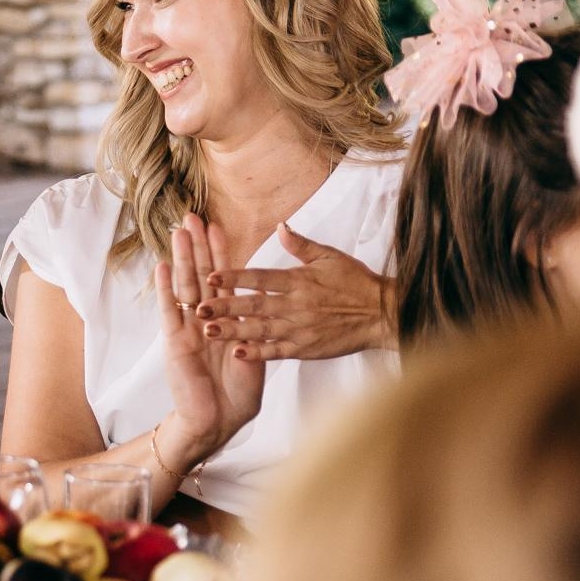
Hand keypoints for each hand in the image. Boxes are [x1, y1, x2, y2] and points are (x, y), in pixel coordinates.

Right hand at [157, 213, 266, 459]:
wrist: (219, 423)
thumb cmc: (239, 396)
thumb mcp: (258, 355)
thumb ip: (257, 325)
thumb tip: (264, 293)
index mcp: (227, 321)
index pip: (223, 280)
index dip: (221, 254)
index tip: (218, 227)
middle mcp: (205, 320)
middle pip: (200, 275)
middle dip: (197, 246)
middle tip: (192, 216)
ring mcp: (188, 329)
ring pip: (185, 286)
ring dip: (183, 258)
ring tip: (179, 231)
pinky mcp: (175, 342)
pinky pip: (169, 311)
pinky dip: (166, 289)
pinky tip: (163, 266)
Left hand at [205, 225, 393, 359]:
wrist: (381, 314)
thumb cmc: (356, 282)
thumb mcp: (329, 256)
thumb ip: (301, 245)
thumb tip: (280, 226)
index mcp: (298, 280)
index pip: (260, 278)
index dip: (234, 277)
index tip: (210, 277)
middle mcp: (295, 305)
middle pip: (254, 306)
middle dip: (225, 307)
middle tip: (199, 308)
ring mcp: (300, 329)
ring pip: (260, 330)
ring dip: (234, 331)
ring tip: (209, 332)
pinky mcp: (306, 348)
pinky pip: (278, 352)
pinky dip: (258, 353)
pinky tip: (238, 353)